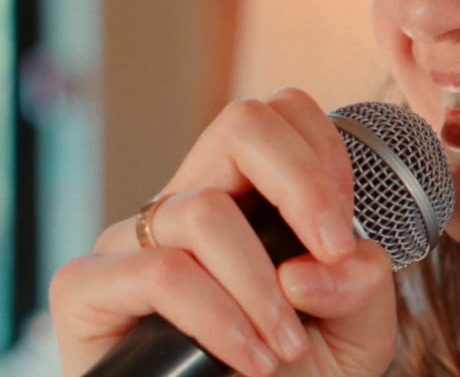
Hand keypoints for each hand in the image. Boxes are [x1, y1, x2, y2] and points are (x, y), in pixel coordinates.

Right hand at [49, 88, 398, 375]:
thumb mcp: (357, 332)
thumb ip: (362, 285)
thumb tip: (313, 265)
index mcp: (250, 199)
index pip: (282, 115)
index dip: (325, 155)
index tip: (345, 234)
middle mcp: (190, 205)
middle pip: (241, 123)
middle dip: (302, 183)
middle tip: (330, 251)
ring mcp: (135, 243)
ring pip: (205, 211)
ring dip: (260, 285)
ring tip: (285, 347)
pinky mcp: (90, 289)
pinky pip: (161, 273)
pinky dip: (219, 318)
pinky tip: (249, 359)